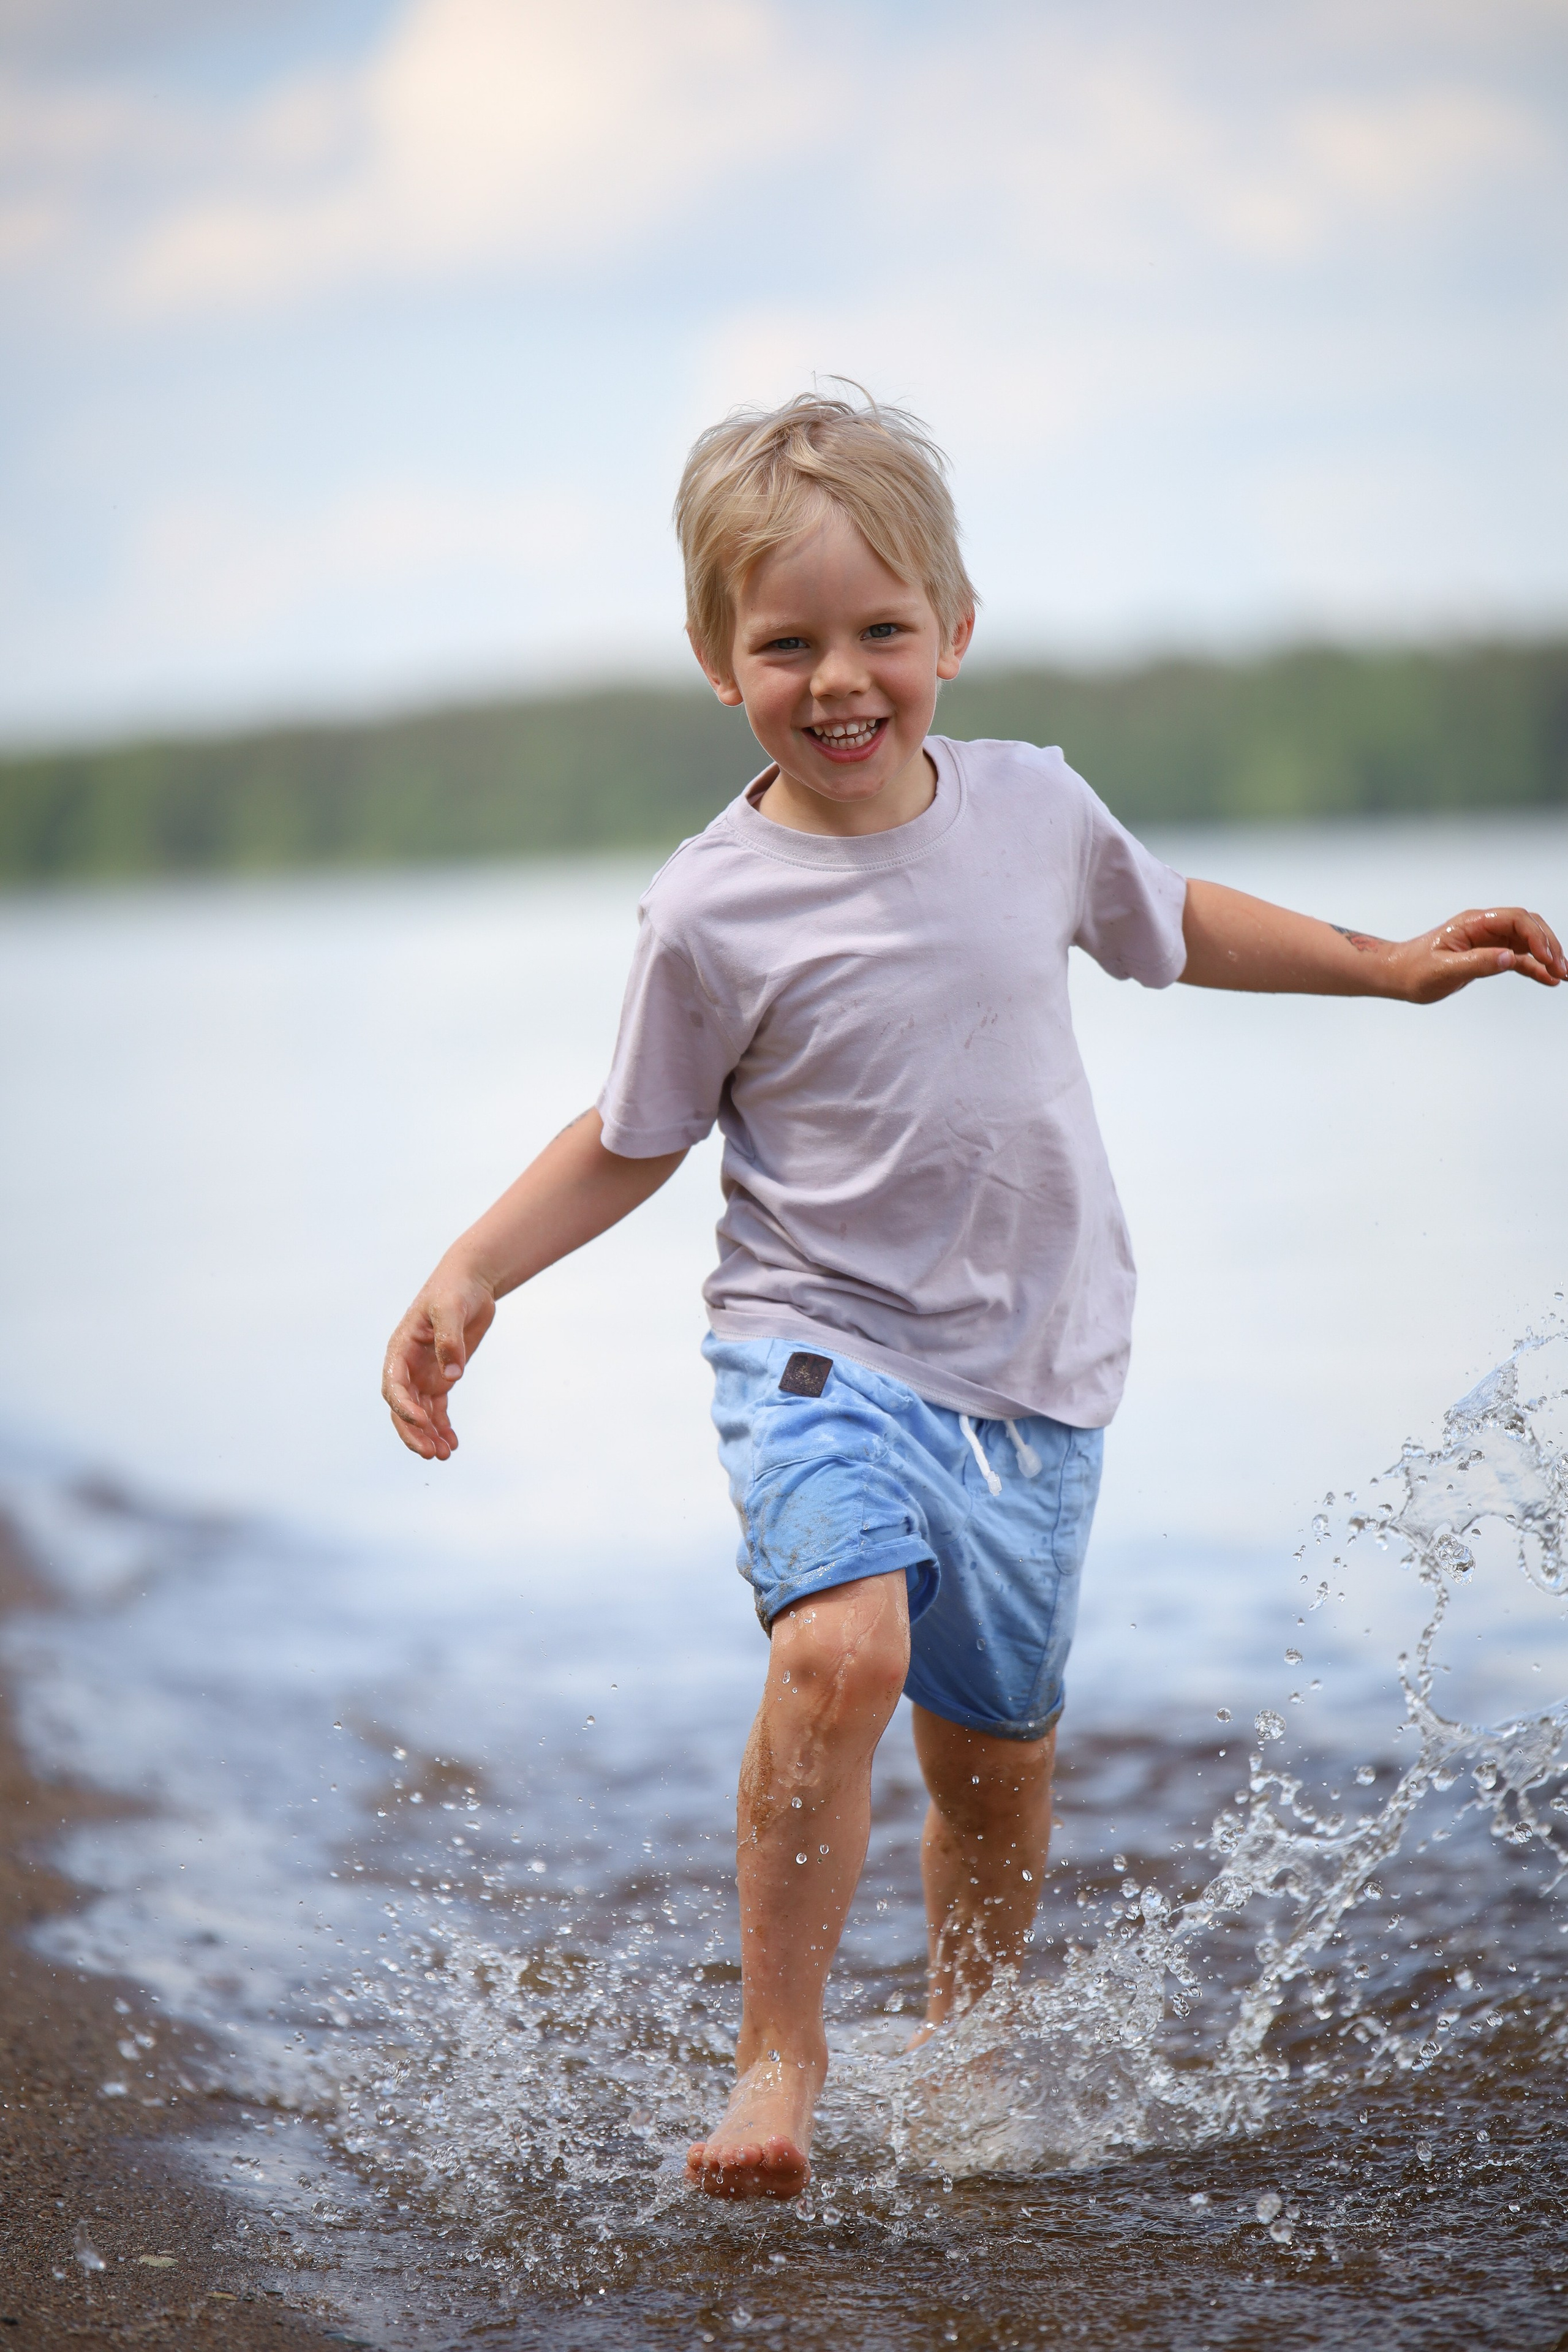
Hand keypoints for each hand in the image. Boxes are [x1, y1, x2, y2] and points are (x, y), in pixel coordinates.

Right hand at [382, 1267, 496, 1461]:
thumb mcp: (451, 1309)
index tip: (422, 1422)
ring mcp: (424, 1373)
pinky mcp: (442, 1377)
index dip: (405, 1407)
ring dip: (428, 1435)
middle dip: (414, 1432)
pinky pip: (437, 1409)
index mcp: (401, 1348)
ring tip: (444, 1455)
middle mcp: (408, 1365)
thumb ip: (450, 1341)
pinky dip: (443, 1426)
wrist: (470, 1282)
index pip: (395, 1384)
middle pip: (402, 1407)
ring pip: (420, 1413)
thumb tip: (452, 1377)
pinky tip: (453, 1443)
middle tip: (431, 1453)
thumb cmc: (455, 1290)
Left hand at [1383, 906, 1565, 1003]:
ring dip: (1546, 956)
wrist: (1399, 975)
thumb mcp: (1444, 970)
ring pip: (1528, 941)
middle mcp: (1484, 927)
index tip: (1547, 958)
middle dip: (1548, 944)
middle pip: (1528, 927)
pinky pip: (1518, 958)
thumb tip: (1510, 958)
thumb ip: (1478, 963)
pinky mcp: (1488, 955)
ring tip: (1562, 975)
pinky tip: (1549, 980)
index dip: (1536, 936)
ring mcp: (1488, 940)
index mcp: (1473, 923)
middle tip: (1562, 968)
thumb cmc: (1414, 970)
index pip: (1516, 920)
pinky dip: (1535, 967)